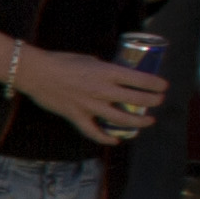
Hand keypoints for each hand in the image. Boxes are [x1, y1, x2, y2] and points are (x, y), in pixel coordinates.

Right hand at [12, 49, 162, 144]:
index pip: (140, 80)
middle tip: (158, 101)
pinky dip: (106, 138)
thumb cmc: (61, 61)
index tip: (163, 86)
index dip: (155, 84)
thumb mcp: (89, 59)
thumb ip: (103, 70)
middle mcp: (103, 90)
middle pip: (136, 100)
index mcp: (107, 73)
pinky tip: (116, 139)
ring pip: (121, 119)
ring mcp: (91, 106)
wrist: (36, 73)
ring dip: (138, 122)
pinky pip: (94, 132)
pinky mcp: (77, 117)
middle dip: (152, 102)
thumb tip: (113, 76)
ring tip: (147, 121)